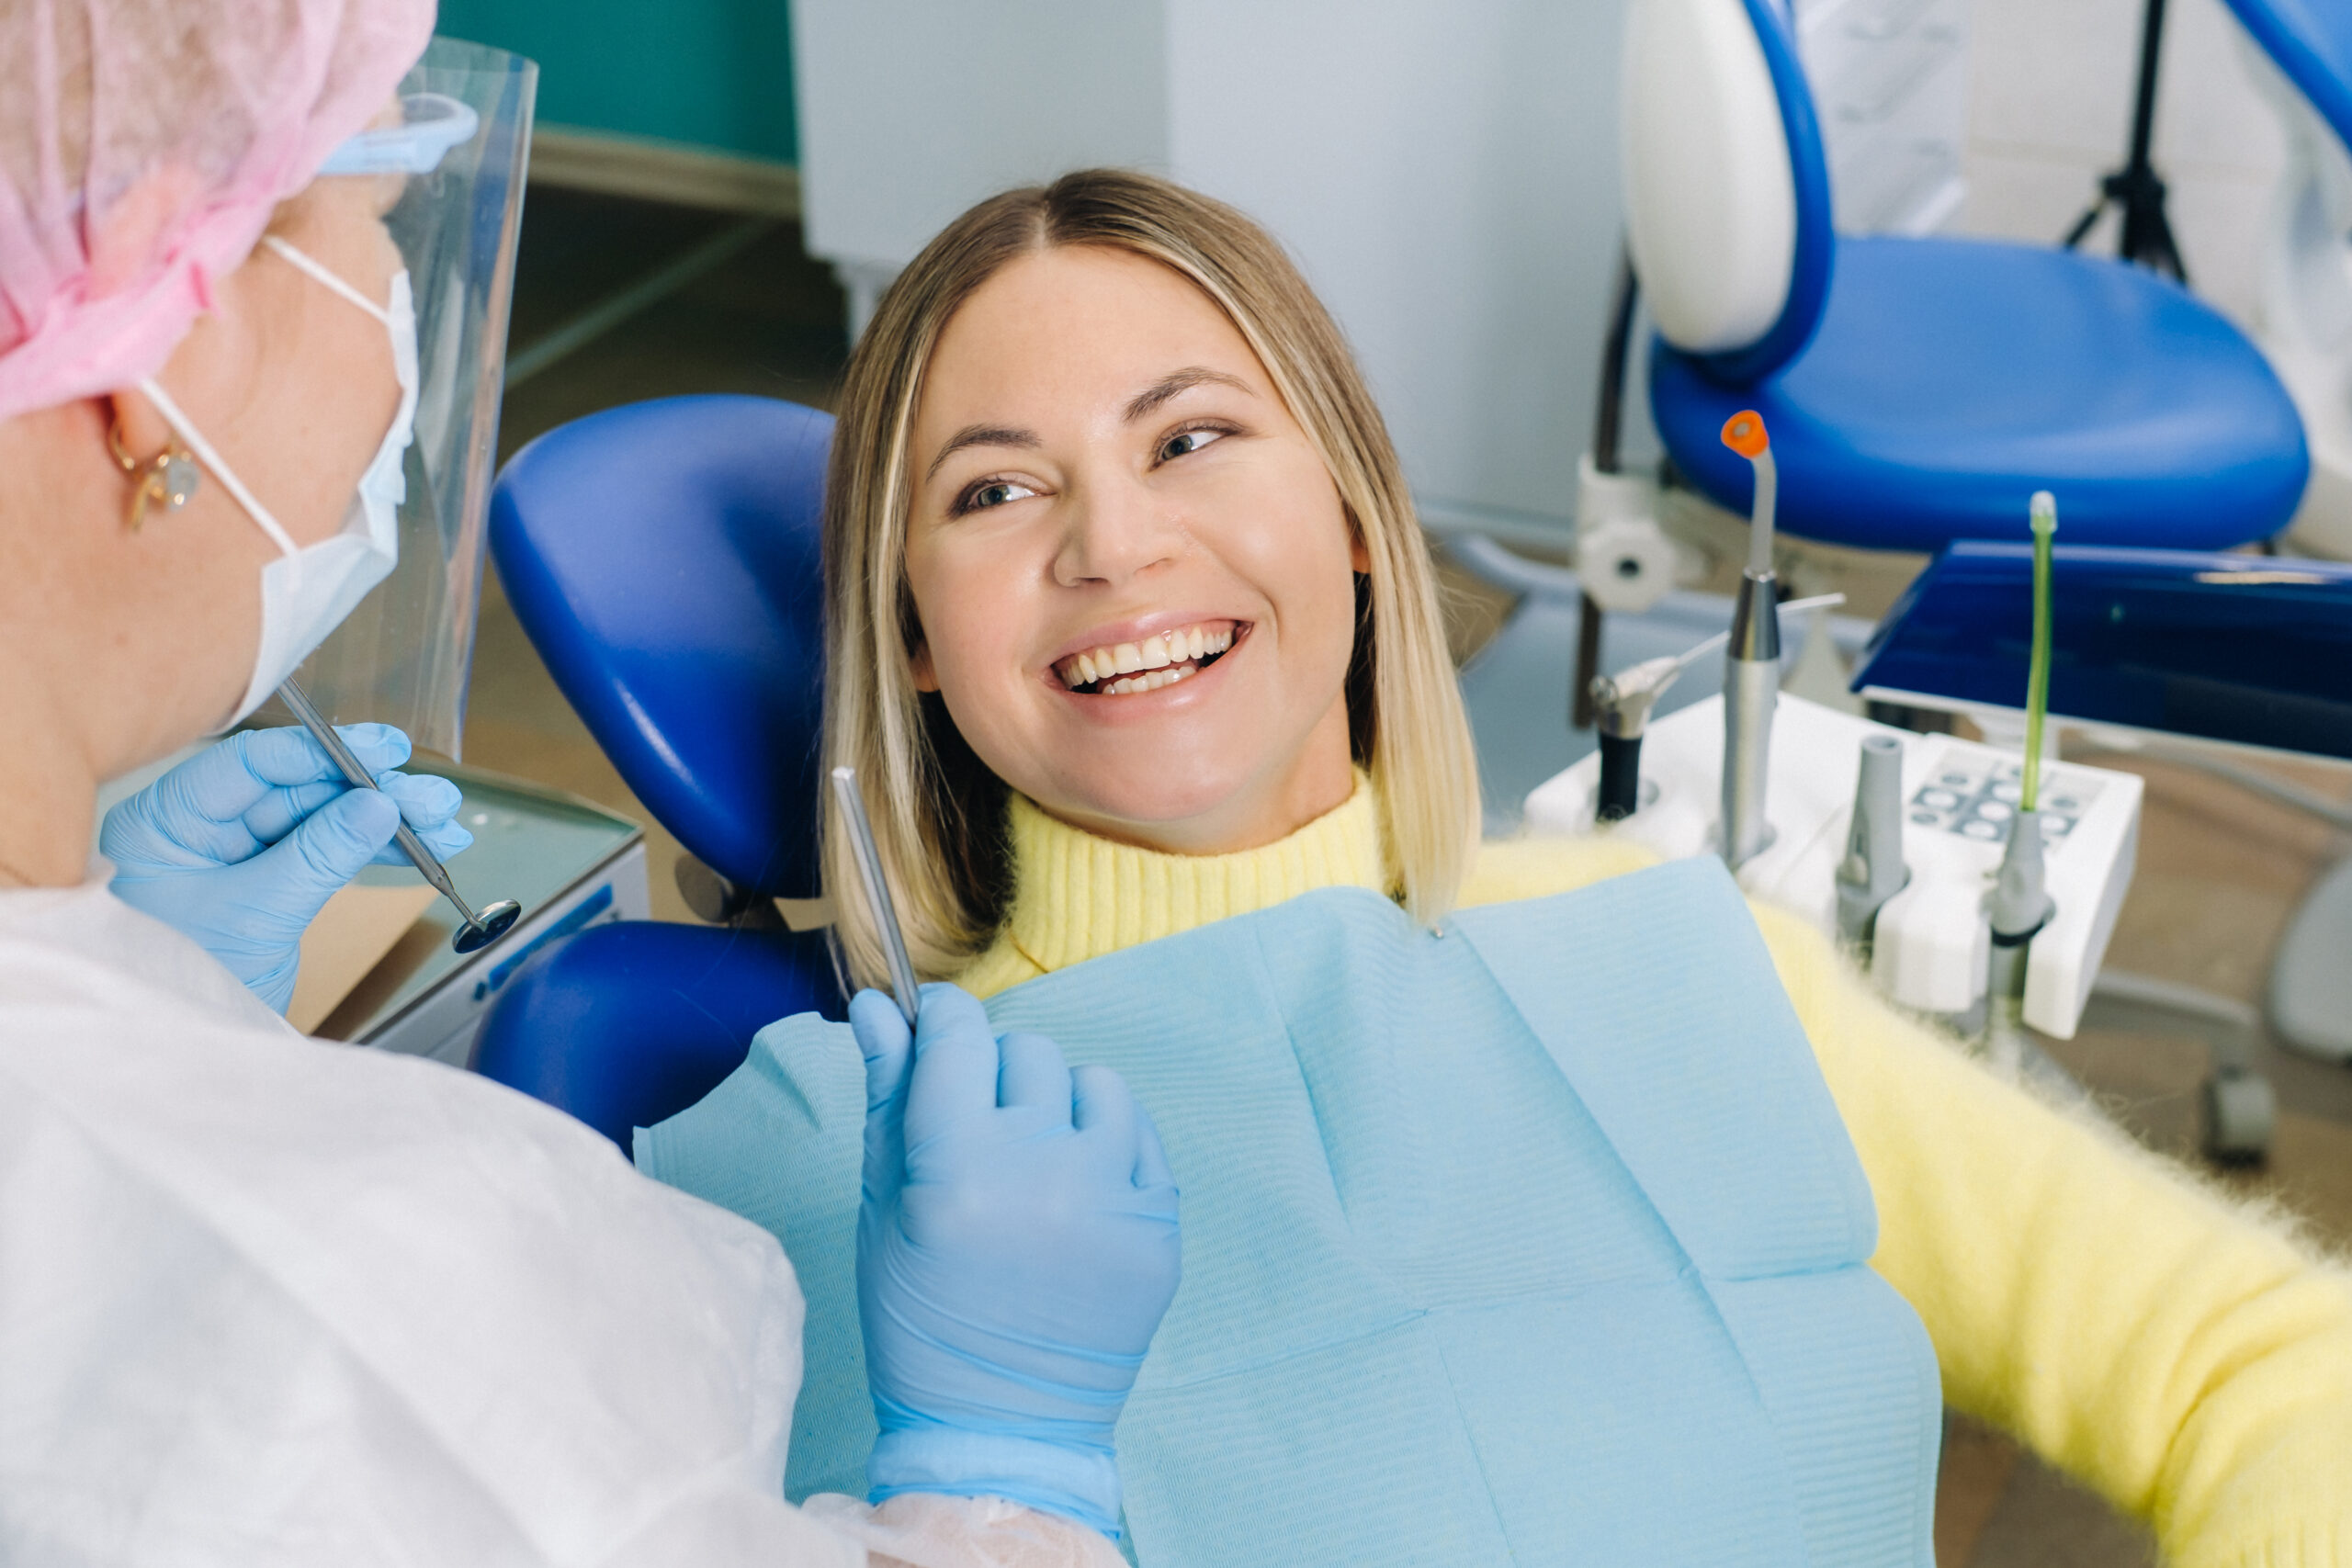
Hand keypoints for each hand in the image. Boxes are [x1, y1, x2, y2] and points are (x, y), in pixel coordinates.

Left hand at [103, 725, 470, 1013]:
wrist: (184, 1057)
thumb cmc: (184, 984)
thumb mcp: (255, 914)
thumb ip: (320, 854)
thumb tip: (379, 805)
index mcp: (166, 822)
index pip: (249, 763)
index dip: (322, 755)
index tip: (382, 756)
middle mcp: (200, 830)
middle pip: (297, 790)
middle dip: (371, 792)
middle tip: (427, 796)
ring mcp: (236, 858)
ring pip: (323, 821)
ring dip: (388, 820)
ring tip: (443, 821)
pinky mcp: (269, 885)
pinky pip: (329, 854)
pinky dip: (376, 851)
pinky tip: (422, 847)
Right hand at [853, 984, 1179, 1539]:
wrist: (1000, 1425)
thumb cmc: (921, 1318)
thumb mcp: (883, 1208)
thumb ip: (887, 1095)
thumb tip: (879, 1006)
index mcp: (957, 1169)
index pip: (960, 1036)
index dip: (943, 1019)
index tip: (937, 1026)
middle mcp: (1042, 1173)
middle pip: (1027, 1053)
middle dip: (997, 1078)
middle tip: (978, 1137)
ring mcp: (1111, 1199)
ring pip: (1092, 1083)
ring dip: (1059, 1107)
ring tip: (1034, 1168)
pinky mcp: (1160, 1226)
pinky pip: (1138, 1136)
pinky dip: (1106, 1150)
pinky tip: (1074, 1199)